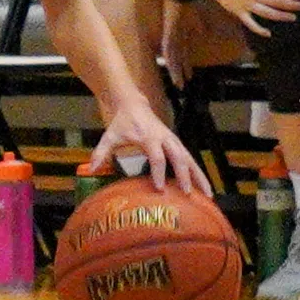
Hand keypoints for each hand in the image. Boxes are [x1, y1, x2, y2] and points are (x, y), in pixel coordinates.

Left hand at [90, 97, 209, 196]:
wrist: (134, 104)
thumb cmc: (122, 122)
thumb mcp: (110, 136)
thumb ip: (101, 152)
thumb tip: (91, 169)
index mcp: (149, 137)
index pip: (157, 156)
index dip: (158, 172)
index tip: (160, 189)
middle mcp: (165, 138)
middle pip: (179, 157)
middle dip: (185, 176)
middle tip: (188, 194)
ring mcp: (174, 140)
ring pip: (190, 158)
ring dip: (199, 176)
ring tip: (209, 195)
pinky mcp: (177, 143)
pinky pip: (190, 159)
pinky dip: (198, 173)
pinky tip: (204, 188)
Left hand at [160, 0, 201, 88]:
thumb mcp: (195, 15)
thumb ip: (198, 24)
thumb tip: (203, 32)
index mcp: (179, 31)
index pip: (182, 52)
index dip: (186, 65)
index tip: (190, 76)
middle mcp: (173, 35)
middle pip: (176, 58)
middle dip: (179, 72)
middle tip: (182, 86)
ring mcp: (169, 34)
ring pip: (171, 58)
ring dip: (175, 72)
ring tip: (179, 85)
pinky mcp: (168, 32)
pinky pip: (168, 51)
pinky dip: (172, 63)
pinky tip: (174, 72)